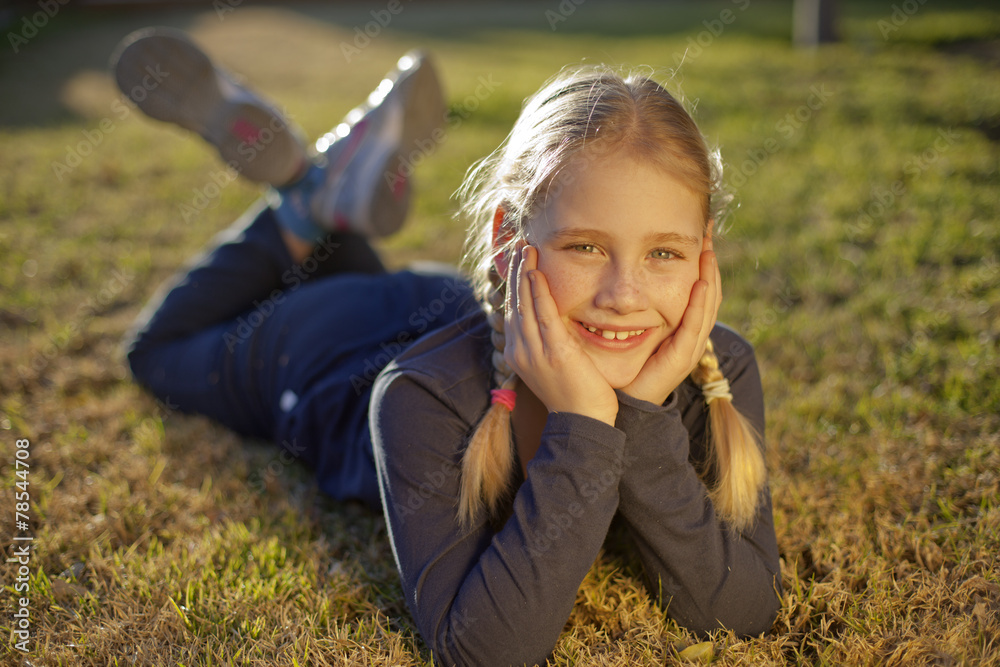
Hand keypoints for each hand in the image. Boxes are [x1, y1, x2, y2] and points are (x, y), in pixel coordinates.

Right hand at [504, 245, 618, 425]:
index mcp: (519, 355)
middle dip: (515, 272)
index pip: (513, 312)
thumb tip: (550, 326)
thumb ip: (547, 345)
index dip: (514, 286)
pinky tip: (536, 273)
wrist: (583, 423)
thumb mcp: (552, 368)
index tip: (518, 263)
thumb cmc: (574, 397)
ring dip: (524, 273)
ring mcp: (536, 352)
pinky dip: (538, 292)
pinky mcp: (555, 351)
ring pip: (525, 304)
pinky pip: (543, 315)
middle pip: (514, 303)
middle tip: (518, 246)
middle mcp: (521, 351)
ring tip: (526, 249)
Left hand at [621, 233, 721, 405]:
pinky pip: (695, 324)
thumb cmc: (620, 366)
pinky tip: (702, 281)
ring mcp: (689, 346)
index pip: (697, 288)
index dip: (700, 262)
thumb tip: (618, 275)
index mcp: (680, 327)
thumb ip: (627, 305)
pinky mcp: (682, 357)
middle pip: (709, 292)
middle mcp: (690, 335)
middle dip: (709, 261)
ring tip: (709, 249)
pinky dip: (700, 301)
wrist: (618, 403)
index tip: (697, 232)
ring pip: (708, 305)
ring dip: (710, 275)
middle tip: (707, 231)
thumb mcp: (625, 326)